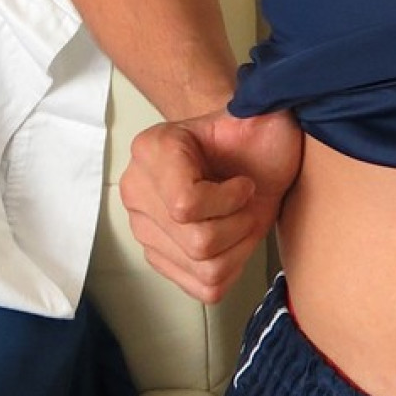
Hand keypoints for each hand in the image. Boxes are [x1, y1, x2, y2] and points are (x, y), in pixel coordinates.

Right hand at [119, 106, 302, 302]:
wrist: (242, 156)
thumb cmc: (248, 138)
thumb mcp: (259, 116)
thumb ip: (259, 107)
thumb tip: (257, 109)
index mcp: (151, 149)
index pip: (186, 205)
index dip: (230, 198)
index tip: (244, 182)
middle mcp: (136, 190)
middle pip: (197, 241)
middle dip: (239, 223)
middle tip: (246, 201)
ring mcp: (143, 228)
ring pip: (203, 267)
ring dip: (237, 247)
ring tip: (239, 218)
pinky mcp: (159, 259)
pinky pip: (203, 288)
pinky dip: (230, 268)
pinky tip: (232, 240)